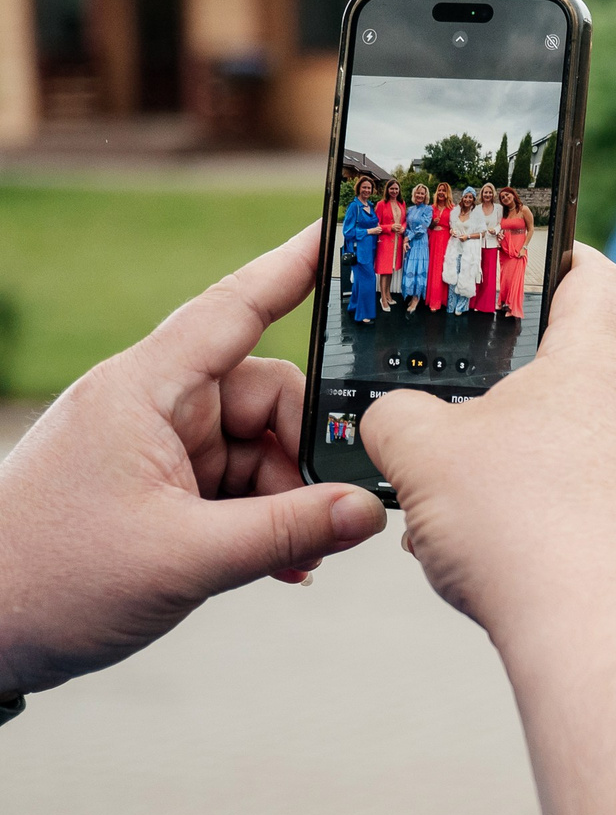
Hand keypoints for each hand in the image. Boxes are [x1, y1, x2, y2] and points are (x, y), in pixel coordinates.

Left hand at [0, 224, 386, 697]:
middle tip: (332, 509)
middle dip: (306, 452)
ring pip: (261, 445)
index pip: (234, 309)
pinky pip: (238, 483)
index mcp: (143, 393)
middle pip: (268, 394)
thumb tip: (368, 510)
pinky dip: (266, 518)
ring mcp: (154, 446)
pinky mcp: (157, 485)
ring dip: (288, 498)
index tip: (342, 232)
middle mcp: (151, 406)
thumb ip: (288, 530)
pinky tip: (281, 560)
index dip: (293, 268)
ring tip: (294, 554)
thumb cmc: (48, 582)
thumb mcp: (184, 559)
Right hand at [362, 247, 615, 637]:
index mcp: (592, 363)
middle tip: (438, 374)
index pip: (596, 277)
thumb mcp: (418, 448)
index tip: (521, 249)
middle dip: (495, 372)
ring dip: (490, 451)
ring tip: (428, 477)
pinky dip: (508, 505)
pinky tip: (456, 539)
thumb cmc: (516, 520)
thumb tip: (395, 418)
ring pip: (550, 438)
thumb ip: (392, 412)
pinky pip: (556, 496)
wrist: (586, 629)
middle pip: (563, 363)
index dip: (561, 254)